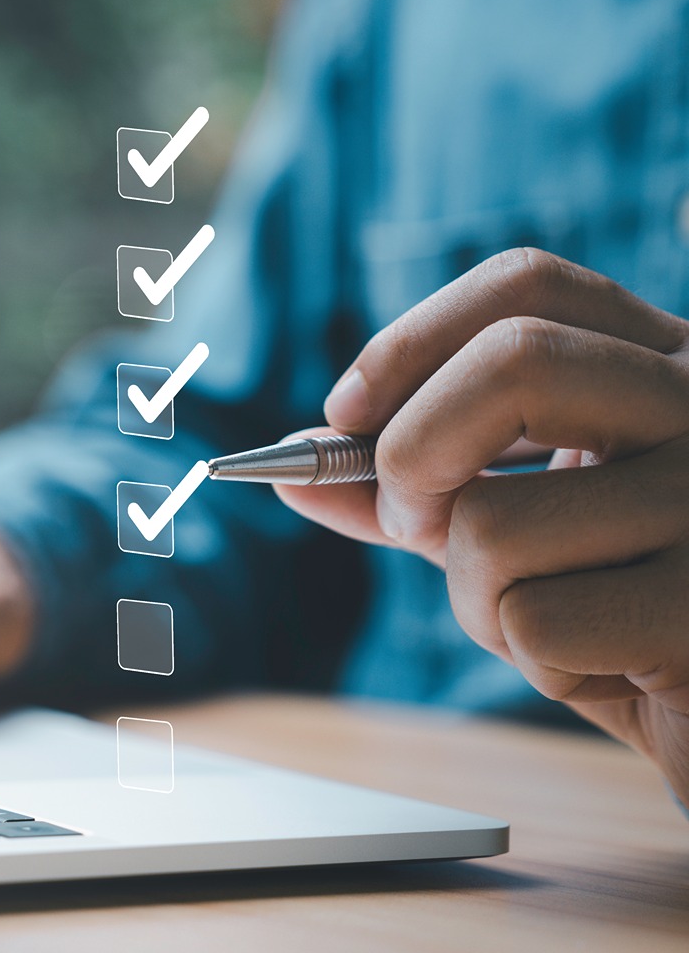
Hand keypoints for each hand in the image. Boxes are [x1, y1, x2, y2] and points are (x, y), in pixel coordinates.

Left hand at [276, 249, 688, 806]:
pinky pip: (535, 621)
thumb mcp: (514, 531)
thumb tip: (299, 465)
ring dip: (477, 598)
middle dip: (413, 456)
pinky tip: (606, 668)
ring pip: (494, 520)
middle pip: (513, 361)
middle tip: (409, 524)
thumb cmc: (614, 614)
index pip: (527, 285)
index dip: (412, 341)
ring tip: (553, 624)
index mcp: (662, 366)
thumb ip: (418, 489)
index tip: (344, 415)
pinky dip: (534, 663)